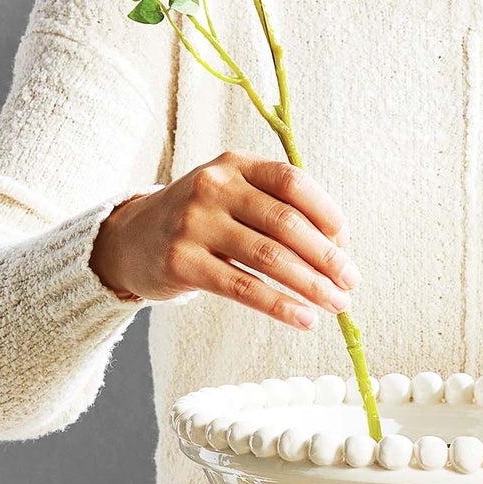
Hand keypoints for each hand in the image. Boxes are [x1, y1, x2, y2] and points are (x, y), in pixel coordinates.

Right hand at [89, 150, 359, 325]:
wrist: (131, 240)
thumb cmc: (202, 222)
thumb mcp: (234, 197)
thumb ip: (279, 210)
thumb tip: (337, 249)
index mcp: (235, 164)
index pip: (292, 181)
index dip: (326, 212)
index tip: (346, 242)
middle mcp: (213, 186)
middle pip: (286, 222)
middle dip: (327, 256)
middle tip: (350, 282)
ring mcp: (194, 223)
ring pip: (269, 257)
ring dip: (311, 285)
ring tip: (337, 305)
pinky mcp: (181, 262)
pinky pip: (242, 287)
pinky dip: (280, 306)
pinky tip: (305, 319)